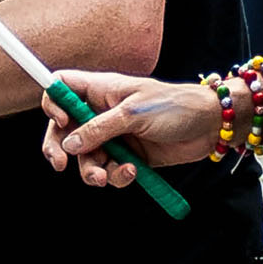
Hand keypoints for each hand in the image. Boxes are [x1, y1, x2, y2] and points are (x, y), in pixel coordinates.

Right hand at [42, 72, 219, 184]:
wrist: (209, 126)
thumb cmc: (176, 106)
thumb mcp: (135, 113)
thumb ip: (100, 128)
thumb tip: (71, 143)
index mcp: (101, 90)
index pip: (63, 88)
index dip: (53, 103)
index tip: (62, 122)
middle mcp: (102, 112)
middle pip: (64, 130)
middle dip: (58, 148)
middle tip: (61, 164)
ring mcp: (114, 136)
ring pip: (86, 157)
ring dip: (92, 170)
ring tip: (107, 176)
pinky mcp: (127, 156)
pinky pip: (109, 171)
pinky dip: (116, 176)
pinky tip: (131, 172)